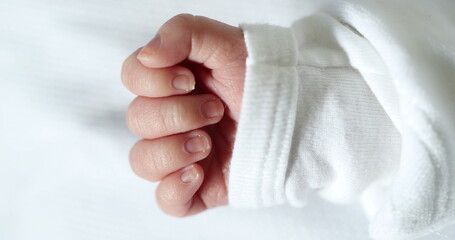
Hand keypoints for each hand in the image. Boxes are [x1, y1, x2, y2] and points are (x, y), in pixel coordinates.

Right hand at [122, 14, 246, 216]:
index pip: (132, 77)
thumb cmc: (263, 78)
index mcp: (172, 84)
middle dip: (177, 114)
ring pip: (142, 161)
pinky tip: (198, 173)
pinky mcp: (198, 187)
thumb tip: (146, 56)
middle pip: (137, 119)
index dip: (152, 81)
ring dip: (173, 150)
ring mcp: (182, 155)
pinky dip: (173, 189)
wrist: (300, 114)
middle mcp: (172, 119)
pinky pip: (165, 200)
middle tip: (215, 110)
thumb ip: (182, 32)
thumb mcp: (227, 42)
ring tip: (208, 143)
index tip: (189, 80)